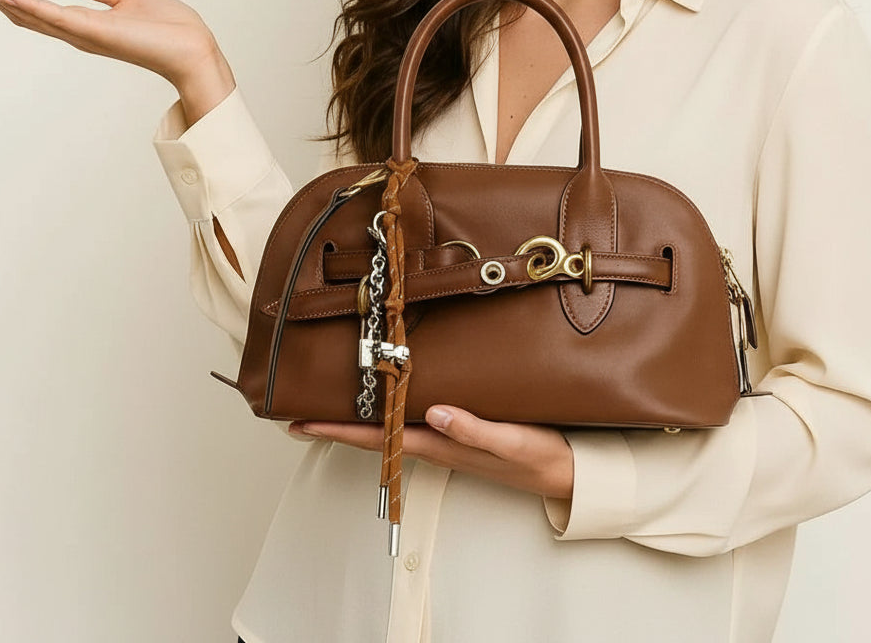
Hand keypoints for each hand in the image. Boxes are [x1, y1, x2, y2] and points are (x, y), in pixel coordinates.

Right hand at [0, 0, 234, 123]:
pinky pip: (57, 18)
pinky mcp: (97, 33)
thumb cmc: (171, 31)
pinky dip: (31, 6)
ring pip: (33, 14)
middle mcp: (80, 33)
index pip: (38, 9)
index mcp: (86, 24)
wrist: (194, 50)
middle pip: (26, 14)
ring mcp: (86, 34)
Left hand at [289, 405, 573, 499]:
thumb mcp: (511, 442)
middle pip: (375, 433)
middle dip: (337, 422)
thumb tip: (433, 413)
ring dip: (360, 416)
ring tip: (332, 400)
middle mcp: (437, 441)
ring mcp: (447, 437)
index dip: (339, 430)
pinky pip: (415, 419)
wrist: (570, 473)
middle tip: (300, 409)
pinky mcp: (461, 428)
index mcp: (442, 444)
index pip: (379, 438)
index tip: (302, 422)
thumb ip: (474, 430)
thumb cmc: (542, 457)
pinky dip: (391, 409)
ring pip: (392, 426)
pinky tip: (389, 397)